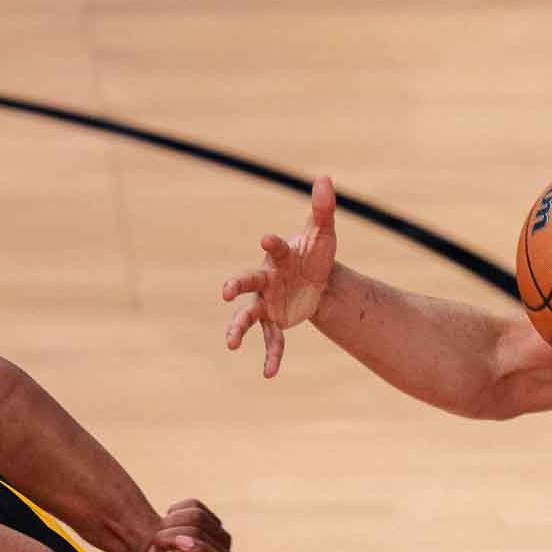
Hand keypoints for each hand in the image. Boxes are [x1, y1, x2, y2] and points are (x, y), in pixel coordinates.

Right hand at [121, 498, 233, 551]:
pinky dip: (175, 511)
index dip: (200, 549)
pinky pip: (194, 505)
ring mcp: (222, 538)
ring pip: (197, 516)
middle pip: (199, 532)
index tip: (180, 542)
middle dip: (170, 534)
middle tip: (155, 544)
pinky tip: (169, 524)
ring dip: (170, 522)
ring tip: (160, 536)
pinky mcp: (214, 521)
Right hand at [221, 175, 338, 377]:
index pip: (276, 249)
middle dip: (236, 285)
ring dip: (238, 327)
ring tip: (230, 343)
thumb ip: (323, 209)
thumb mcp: (324, 233)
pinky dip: (271, 356)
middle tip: (226, 292)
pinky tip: (269, 374)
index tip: (268, 238)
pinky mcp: (275, 321)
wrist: (319, 280)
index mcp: (279, 256)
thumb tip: (325, 177)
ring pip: (249, 316)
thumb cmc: (315, 253)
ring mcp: (267, 302)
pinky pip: (272, 341)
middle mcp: (266, 279)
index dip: (273, 244)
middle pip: (248, 281)